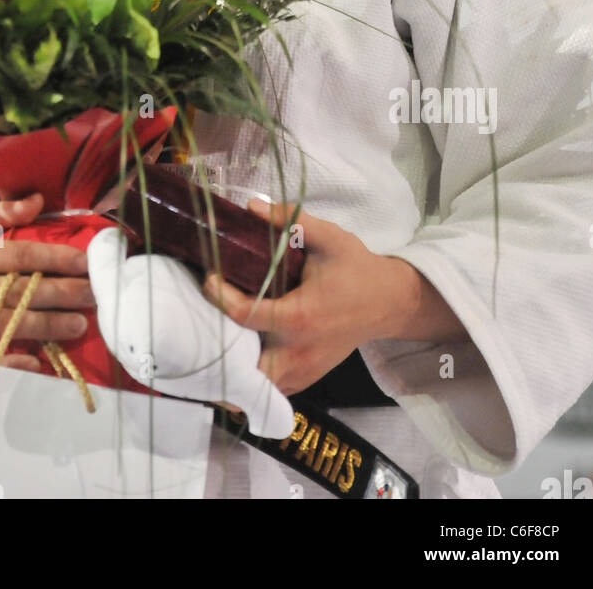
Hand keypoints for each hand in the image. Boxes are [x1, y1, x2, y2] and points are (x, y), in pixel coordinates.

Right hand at [0, 193, 93, 368]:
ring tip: (78, 326)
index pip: (15, 256)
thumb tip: (35, 202)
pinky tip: (34, 361)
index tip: (85, 262)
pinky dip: (5, 362)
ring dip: (44, 328)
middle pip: (15, 294)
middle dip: (59, 295)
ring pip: (2, 327)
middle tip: (93, 297)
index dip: (53, 258)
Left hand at [201, 200, 431, 395]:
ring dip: (235, 366)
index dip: (219, 295)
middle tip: (205, 318)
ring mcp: (303, 370)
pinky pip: (272, 388)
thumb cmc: (355, 268)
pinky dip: (253, 376)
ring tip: (218, 334)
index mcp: (300, 317)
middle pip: (245, 368)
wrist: (387, 301)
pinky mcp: (307, 377)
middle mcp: (298, 351)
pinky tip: (242, 348)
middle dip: (221, 348)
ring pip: (257, 385)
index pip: (245, 314)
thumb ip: (291, 220)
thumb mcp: (330, 237)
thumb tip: (250, 205)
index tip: (209, 275)